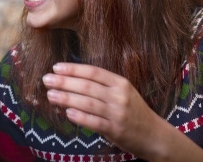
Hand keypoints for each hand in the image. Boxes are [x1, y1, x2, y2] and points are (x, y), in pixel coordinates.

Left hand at [41, 63, 202, 160]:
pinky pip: (94, 122)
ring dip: (66, 98)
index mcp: (120, 83)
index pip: (93, 72)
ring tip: (51, 95)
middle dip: (64, 82)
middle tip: (46, 80)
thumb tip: (72, 77)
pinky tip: (67, 113)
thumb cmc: (133, 111)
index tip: (56, 67)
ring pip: (87, 103)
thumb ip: (102, 84)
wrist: (155, 136)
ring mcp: (117, 113)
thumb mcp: (123, 92)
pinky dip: (80, 117)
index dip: (73, 69)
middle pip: (87, 86)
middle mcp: (119, 96)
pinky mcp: (115, 130)